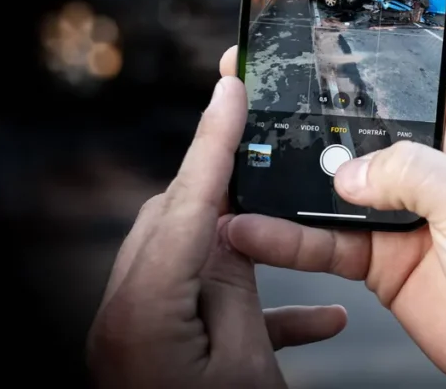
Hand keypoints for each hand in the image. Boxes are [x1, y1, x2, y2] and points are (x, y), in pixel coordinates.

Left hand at [87, 77, 347, 388]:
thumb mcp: (246, 363)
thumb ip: (232, 285)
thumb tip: (230, 229)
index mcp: (144, 311)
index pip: (186, 200)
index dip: (212, 138)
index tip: (230, 84)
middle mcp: (128, 315)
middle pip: (177, 222)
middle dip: (226, 191)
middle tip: (271, 161)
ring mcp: (140, 336)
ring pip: (193, 262)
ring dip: (247, 254)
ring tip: (296, 239)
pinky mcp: (159, 354)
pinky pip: (204, 311)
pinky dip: (253, 306)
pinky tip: (317, 319)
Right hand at [220, 40, 445, 387]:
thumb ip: (411, 174)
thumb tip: (346, 173)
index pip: (431, 62)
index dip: (390, 36)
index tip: (337, 18)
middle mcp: (433, 163)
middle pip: (363, 120)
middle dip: (313, 106)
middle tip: (256, 87)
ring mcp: (405, 210)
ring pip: (332, 183)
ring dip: (286, 176)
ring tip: (236, 162)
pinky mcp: (384, 258)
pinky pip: (325, 242)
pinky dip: (288, 238)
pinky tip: (253, 231)